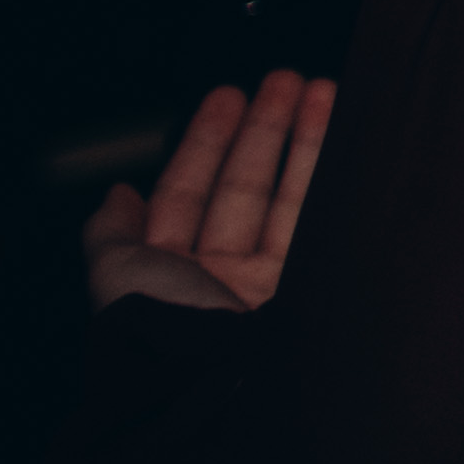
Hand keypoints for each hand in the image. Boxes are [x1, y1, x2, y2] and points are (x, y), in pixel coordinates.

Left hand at [82, 74, 328, 312]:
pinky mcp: (315, 290)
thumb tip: (117, 193)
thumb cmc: (162, 327)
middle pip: (245, 188)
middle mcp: (220, 274)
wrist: (217, 382)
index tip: (229, 96)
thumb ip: (112, 233)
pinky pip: (323, 226)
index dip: (207, 143)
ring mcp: (271, 283)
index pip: (189, 193)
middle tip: (285, 80)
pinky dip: (336, 184)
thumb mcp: (119, 273)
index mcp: (169, 271)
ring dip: (307, 144)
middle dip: (264, 131)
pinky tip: (351, 146)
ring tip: (324, 91)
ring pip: (291, 199)